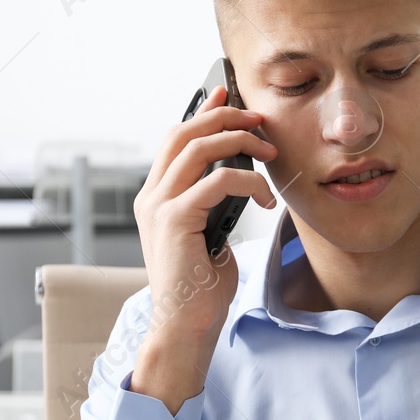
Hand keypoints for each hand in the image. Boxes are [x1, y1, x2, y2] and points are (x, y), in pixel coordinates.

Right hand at [130, 85, 276, 412]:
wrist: (186, 326)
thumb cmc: (201, 289)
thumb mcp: (210, 235)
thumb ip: (213, 206)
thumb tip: (237, 181)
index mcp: (155, 197)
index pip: (176, 140)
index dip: (202, 112)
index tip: (227, 94)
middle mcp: (150, 196)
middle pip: (184, 133)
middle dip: (224, 117)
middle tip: (259, 119)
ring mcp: (158, 206)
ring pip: (199, 149)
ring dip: (240, 142)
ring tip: (269, 152)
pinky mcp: (175, 220)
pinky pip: (218, 182)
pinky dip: (250, 183)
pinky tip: (267, 198)